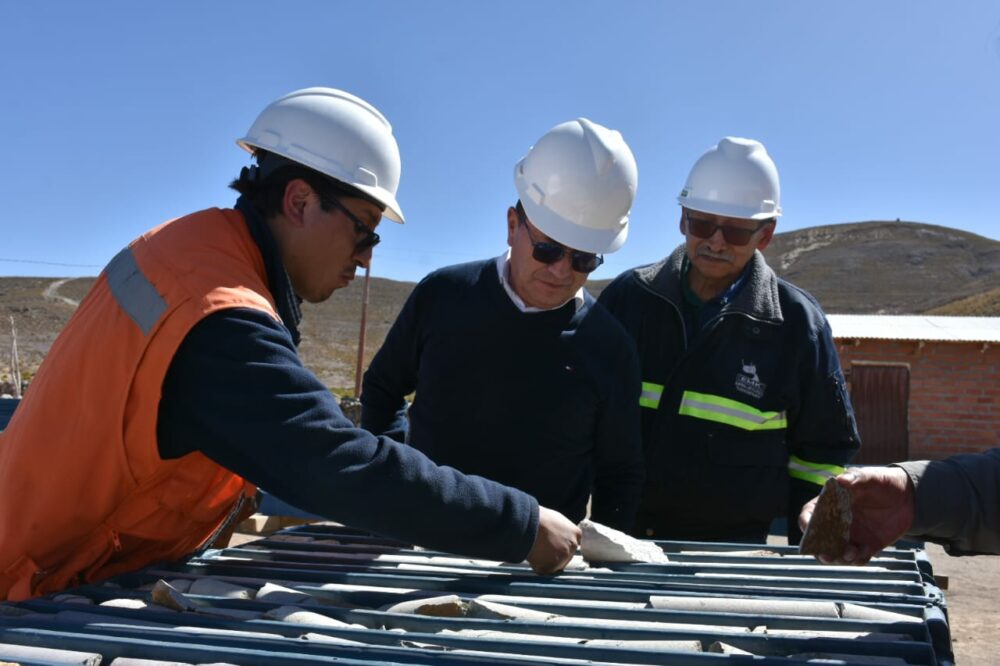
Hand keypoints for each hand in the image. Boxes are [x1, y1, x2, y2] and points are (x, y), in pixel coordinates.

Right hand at [526, 506, 580, 574]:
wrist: (529, 524)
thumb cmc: (540, 519)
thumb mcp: (557, 520)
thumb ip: (563, 530)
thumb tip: (559, 535)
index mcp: (576, 534)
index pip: (572, 544)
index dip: (561, 545)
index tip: (554, 544)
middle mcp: (572, 547)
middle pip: (566, 556)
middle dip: (555, 554)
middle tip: (543, 548)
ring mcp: (563, 557)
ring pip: (555, 564)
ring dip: (546, 561)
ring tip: (536, 550)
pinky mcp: (552, 567)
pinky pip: (544, 569)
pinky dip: (537, 565)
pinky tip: (533, 555)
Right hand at [799, 466, 914, 564]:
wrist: (908, 497)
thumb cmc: (882, 482)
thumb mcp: (870, 476)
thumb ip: (856, 477)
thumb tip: (840, 479)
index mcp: (831, 504)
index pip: (810, 514)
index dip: (806, 521)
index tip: (807, 528)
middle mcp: (838, 522)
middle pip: (821, 539)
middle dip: (820, 550)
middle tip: (825, 556)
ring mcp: (852, 536)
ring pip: (838, 552)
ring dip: (840, 558)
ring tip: (850, 554)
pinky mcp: (868, 545)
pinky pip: (859, 557)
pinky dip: (859, 559)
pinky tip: (864, 554)